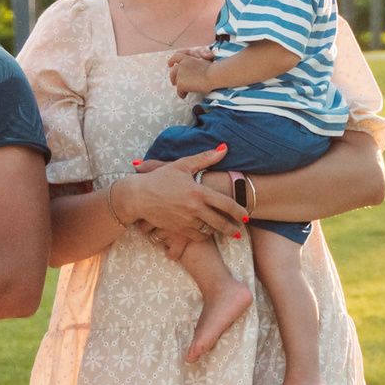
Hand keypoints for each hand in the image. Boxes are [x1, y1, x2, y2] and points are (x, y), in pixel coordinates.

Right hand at [113, 144, 243, 245]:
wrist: (138, 196)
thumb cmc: (160, 178)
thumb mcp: (182, 165)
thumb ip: (205, 158)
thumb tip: (224, 148)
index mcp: (198, 191)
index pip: (225, 204)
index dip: (238, 211)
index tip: (246, 216)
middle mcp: (194, 208)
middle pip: (220, 222)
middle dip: (232, 229)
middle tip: (239, 232)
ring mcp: (186, 220)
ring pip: (208, 230)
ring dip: (216, 231)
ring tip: (222, 230)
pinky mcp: (178, 229)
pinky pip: (196, 236)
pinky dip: (202, 235)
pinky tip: (205, 231)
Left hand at [167, 46, 215, 96]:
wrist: (213, 75)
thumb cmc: (212, 69)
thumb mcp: (203, 61)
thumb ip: (195, 63)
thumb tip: (193, 69)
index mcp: (187, 58)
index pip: (176, 56)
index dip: (172, 61)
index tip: (170, 64)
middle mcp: (182, 64)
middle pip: (173, 71)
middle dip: (172, 77)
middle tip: (174, 82)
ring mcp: (180, 74)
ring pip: (176, 82)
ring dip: (179, 86)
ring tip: (182, 91)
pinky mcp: (181, 83)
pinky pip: (179, 91)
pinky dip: (181, 94)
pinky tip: (185, 96)